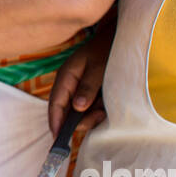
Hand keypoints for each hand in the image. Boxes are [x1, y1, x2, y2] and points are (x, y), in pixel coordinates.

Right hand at [48, 22, 113, 141]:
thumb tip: (77, 108)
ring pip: (80, 113)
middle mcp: (70, 85)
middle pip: (67, 112)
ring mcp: (80, 90)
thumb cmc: (107, 50)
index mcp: (66, 77)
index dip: (55, 121)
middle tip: (97, 118)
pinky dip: (98, 111)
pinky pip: (91, 109)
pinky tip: (107, 106)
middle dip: (81, 120)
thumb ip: (88, 87)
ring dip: (92, 115)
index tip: (58, 138)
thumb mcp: (99, 68)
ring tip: (105, 109)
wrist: (119, 38)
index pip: (55, 103)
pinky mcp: (91, 93)